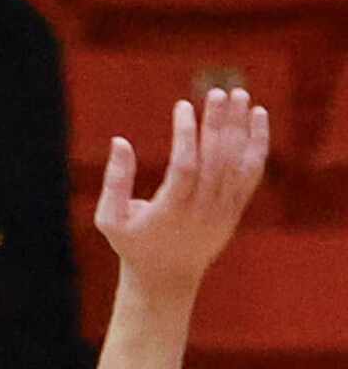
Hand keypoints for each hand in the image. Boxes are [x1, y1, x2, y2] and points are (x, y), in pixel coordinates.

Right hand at [94, 87, 269, 302]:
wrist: (167, 278)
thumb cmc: (133, 244)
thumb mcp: (110, 218)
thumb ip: (115, 180)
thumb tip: (120, 141)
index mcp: (172, 211)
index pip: (186, 166)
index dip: (185, 135)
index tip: (182, 105)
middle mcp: (203, 209)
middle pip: (217, 159)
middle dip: (218, 123)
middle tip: (218, 91)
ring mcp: (223, 209)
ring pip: (238, 163)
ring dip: (241, 127)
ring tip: (240, 95)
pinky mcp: (235, 208)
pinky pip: (252, 172)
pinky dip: (257, 143)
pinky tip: (257, 117)